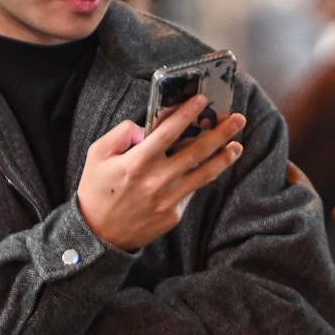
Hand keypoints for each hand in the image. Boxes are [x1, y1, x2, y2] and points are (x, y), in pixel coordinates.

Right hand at [76, 97, 247, 252]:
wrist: (98, 234)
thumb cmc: (96, 190)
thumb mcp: (97, 155)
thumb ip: (120, 134)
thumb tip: (145, 127)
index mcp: (138, 161)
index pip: (169, 131)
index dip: (188, 113)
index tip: (203, 99)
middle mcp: (158, 179)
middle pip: (197, 151)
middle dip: (220, 132)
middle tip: (238, 119)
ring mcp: (169, 199)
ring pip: (204, 174)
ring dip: (224, 158)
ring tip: (238, 146)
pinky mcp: (174, 214)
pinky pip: (192, 191)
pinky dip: (203, 177)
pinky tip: (213, 167)